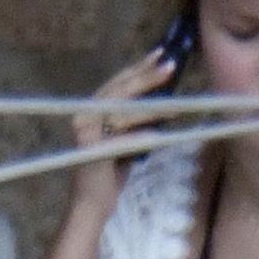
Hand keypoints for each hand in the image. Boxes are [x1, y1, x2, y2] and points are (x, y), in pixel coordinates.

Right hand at [68, 48, 178, 213]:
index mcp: (91, 110)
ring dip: (149, 110)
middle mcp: (83, 116)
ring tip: (175, 106)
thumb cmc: (112, 171)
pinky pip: (119, 142)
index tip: (161, 54)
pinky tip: (158, 137)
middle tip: (170, 67)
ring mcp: (84, 133)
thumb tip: (164, 100)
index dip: (139, 68)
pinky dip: (138, 139)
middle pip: (118, 91)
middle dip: (146, 78)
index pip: (118, 83)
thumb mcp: (126, 138)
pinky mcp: (89, 152)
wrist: (93, 203)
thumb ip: (135, 120)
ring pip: (121, 114)